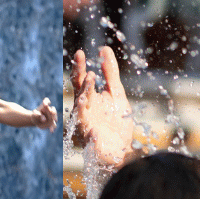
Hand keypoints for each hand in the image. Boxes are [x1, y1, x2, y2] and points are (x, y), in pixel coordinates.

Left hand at [32, 98, 56, 130]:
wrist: (36, 121)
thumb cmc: (35, 115)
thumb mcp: (34, 114)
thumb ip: (37, 115)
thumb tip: (44, 119)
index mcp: (44, 106)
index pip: (46, 101)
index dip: (46, 102)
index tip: (44, 104)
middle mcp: (49, 110)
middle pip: (53, 109)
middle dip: (53, 112)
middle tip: (52, 113)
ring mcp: (51, 116)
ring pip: (54, 117)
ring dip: (54, 119)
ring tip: (54, 124)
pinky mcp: (51, 122)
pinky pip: (53, 125)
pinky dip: (52, 128)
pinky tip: (51, 131)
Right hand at [70, 46, 133, 169]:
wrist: (120, 149)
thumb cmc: (116, 122)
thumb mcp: (116, 93)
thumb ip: (110, 72)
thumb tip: (104, 49)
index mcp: (89, 98)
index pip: (82, 79)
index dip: (80, 66)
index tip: (80, 52)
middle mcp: (83, 108)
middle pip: (79, 89)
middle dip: (80, 76)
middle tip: (82, 59)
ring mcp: (84, 121)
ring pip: (80, 105)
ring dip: (86, 92)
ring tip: (91, 79)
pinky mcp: (88, 136)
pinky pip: (85, 125)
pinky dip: (87, 116)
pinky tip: (88, 105)